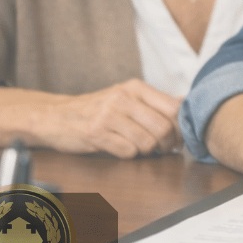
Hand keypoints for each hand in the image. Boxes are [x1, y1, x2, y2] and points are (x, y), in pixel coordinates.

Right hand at [38, 79, 180, 157]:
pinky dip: (129, 155)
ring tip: (139, 147)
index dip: (181, 127)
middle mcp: (123, 98)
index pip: (175, 108)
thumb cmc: (97, 110)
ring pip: (148, 142)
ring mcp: (108, 115)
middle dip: (167, 144)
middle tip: (161, 148)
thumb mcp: (127, 97)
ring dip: (147, 151)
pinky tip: (120, 148)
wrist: (55, 116)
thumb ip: (156, 101)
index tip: (177, 137)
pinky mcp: (96, 133)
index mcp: (135, 87)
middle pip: (164, 128)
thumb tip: (187, 100)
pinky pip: (128, 152)